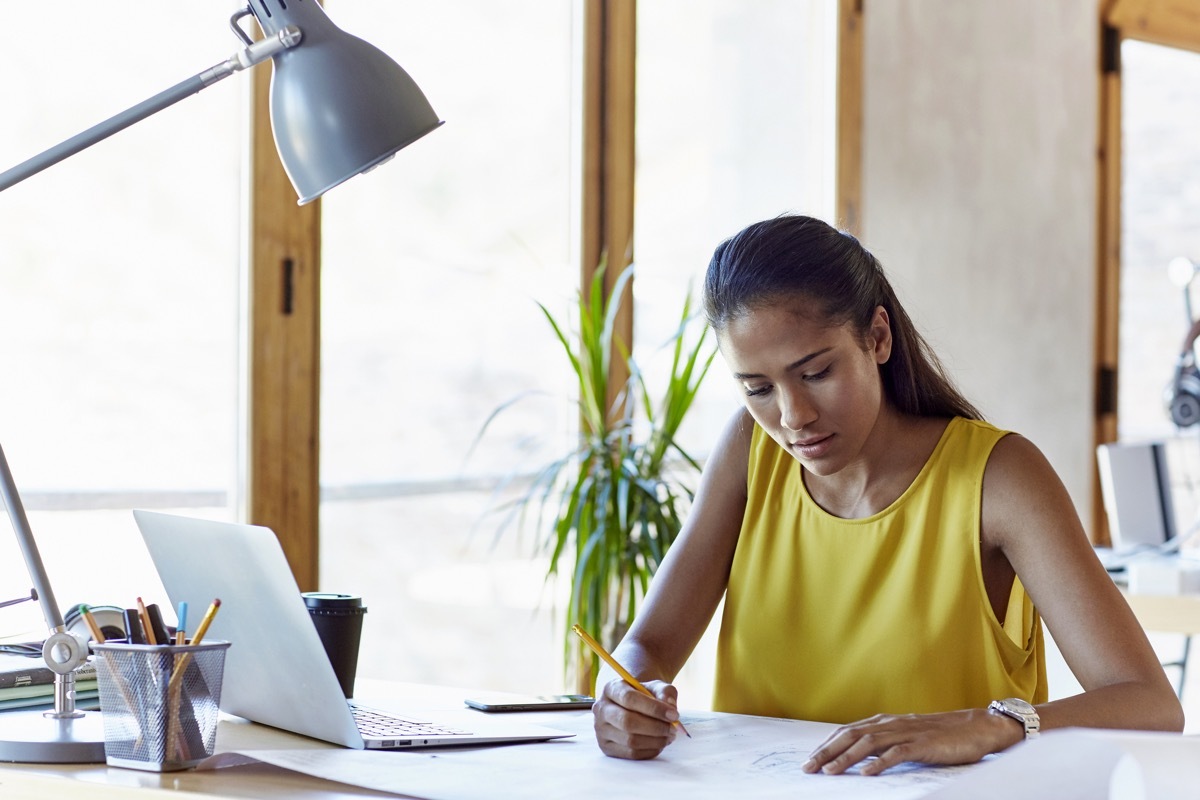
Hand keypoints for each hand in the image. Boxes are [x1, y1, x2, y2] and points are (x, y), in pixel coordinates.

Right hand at [591, 677, 679, 759]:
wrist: (631, 706)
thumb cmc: (644, 695)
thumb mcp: (655, 687)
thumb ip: (665, 692)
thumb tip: (670, 706)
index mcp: (611, 688)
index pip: (629, 698)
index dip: (654, 708)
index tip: (674, 714)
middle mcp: (601, 709)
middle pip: (627, 722)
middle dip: (655, 727)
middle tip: (673, 728)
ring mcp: (601, 730)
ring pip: (630, 741)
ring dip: (655, 740)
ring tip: (669, 736)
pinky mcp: (606, 747)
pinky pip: (631, 754)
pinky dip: (650, 751)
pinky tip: (660, 743)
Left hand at [802, 708, 1023, 775]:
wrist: (977, 727)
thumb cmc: (941, 735)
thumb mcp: (907, 736)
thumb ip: (884, 742)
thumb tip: (859, 756)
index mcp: (885, 722)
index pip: (847, 731)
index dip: (826, 745)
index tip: (810, 759)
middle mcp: (891, 724)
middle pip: (851, 736)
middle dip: (827, 752)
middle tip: (809, 767)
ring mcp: (907, 733)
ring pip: (869, 744)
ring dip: (846, 758)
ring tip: (830, 772)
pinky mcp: (923, 745)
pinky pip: (898, 753)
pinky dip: (880, 762)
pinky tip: (867, 773)